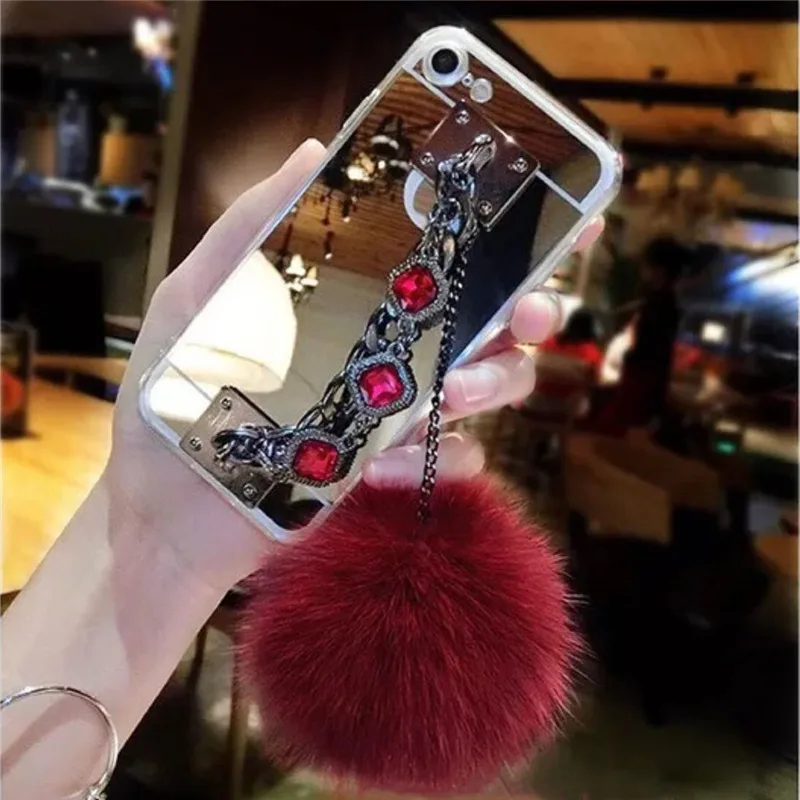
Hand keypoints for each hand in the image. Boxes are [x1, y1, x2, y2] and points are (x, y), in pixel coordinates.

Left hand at [108, 139, 602, 589]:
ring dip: (487, 384)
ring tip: (442, 397)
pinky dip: (437, 458)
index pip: (446, 254)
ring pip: (491, 384)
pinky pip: (454, 459)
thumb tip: (314, 151)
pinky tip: (379, 464)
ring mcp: (399, 406)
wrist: (171, 504)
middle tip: (523, 314)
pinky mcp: (394, 464)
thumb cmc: (179, 390)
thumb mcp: (203, 293)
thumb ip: (253, 225)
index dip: (514, 233)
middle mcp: (394, 342)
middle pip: (493, 319)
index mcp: (361, 294)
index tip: (567, 216)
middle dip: (527, 311)